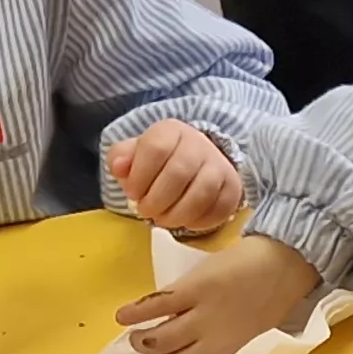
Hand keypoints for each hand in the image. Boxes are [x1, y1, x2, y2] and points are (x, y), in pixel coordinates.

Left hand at [109, 120, 243, 233]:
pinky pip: (220, 208)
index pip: (155, 148)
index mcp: (171, 131)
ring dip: (178, 214)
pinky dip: (199, 222)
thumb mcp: (133, 155)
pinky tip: (185, 222)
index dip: (140, 177)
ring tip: (163, 220)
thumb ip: (121, 158)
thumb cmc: (156, 163)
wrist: (193, 164)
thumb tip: (119, 168)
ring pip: (202, 192)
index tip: (132, 194)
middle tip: (146, 211)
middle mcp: (199, 143)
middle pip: (179, 172)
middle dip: (157, 200)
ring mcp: (219, 164)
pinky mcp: (233, 186)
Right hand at [114, 234, 321, 353]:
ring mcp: (202, 315)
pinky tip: (122, 316)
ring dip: (140, 341)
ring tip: (135, 335)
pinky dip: (135, 312)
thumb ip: (225, 345)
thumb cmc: (271, 298)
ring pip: (158, 340)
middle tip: (146, 353)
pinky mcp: (193, 288)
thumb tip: (194, 351)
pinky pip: (156, 305)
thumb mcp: (252, 333)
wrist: (284, 261)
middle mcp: (214, 341)